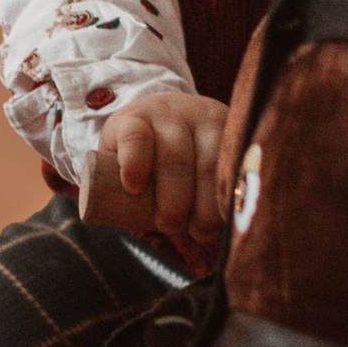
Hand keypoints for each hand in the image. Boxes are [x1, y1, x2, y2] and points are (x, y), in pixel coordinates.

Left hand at [100, 92, 227, 245]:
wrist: (171, 114)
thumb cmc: (140, 151)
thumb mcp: (119, 156)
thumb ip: (112, 184)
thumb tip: (111, 221)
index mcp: (135, 121)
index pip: (134, 137)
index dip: (134, 162)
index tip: (134, 189)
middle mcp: (172, 115)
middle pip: (176, 158)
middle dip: (174, 200)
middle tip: (171, 226)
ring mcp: (206, 119)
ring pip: (211, 163)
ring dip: (207, 205)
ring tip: (201, 231)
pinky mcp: (232, 129)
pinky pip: (236, 164)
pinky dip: (231, 194)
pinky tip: (227, 217)